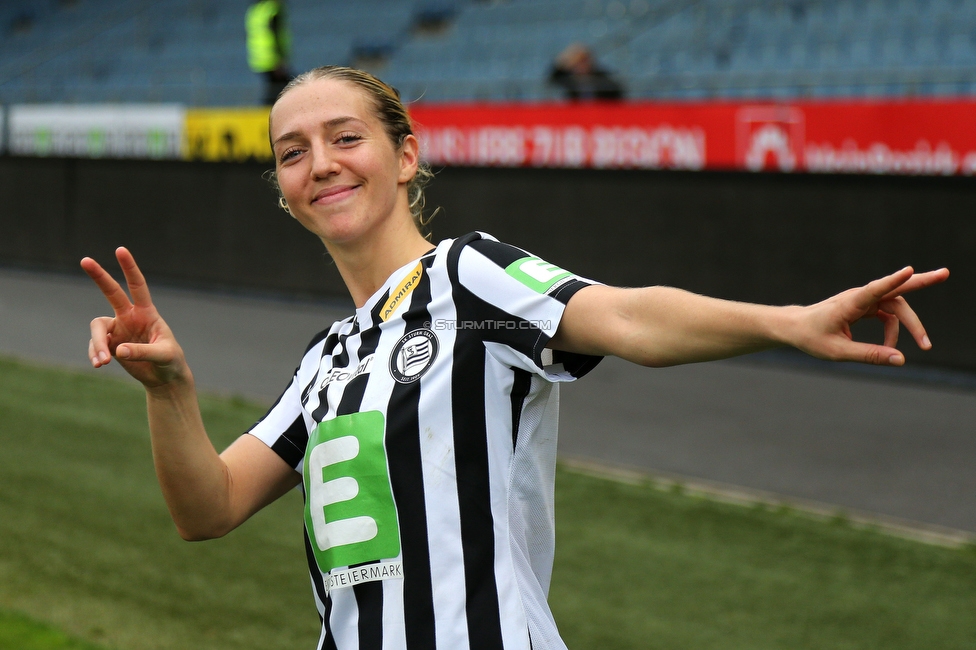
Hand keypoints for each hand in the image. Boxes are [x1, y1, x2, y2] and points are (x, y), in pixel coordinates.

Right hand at [81, 247, 189, 387]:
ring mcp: (118, 330)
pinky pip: (96, 345)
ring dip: (97, 343)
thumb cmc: (170, 361)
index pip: (137, 286)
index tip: (120, 250)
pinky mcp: (110, 345)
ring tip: (104, 362)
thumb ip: (142, 352)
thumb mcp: (163, 355)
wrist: (163, 377)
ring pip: (98, 328)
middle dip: (99, 276)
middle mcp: (130, 317)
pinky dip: (95, 354)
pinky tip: (100, 364)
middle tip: (85, 260)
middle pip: (111, 292)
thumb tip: (116, 350)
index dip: (129, 268)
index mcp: (147, 313)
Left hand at [793, 266, 949, 365]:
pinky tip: (893, 346)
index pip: (874, 290)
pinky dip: (894, 330)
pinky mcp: (865, 306)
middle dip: (921, 281)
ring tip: (925, 344)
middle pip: (895, 289)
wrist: (795, 328)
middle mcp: (859, 297)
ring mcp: (863, 300)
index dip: (893, 280)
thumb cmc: (812, 338)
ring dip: (911, 325)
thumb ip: (870, 355)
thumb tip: (902, 359)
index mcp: (849, 304)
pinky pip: (888, 315)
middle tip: (946, 273)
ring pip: (896, 306)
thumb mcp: (838, 352)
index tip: (909, 270)